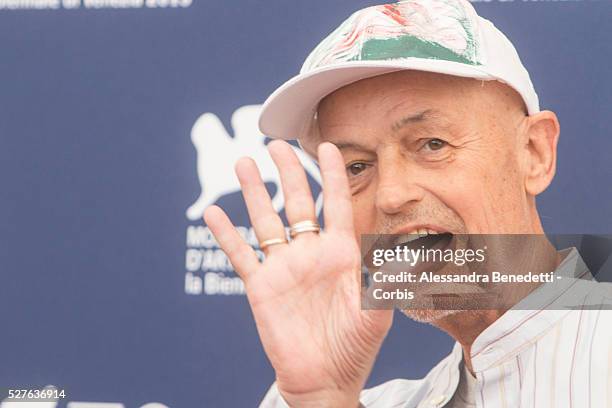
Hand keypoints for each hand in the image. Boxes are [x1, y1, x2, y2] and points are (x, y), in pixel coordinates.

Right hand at [204, 141, 392, 406]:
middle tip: (276, 144)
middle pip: (297, 202)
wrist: (325, 378)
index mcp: (341, 254)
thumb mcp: (377, 313)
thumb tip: (405, 251)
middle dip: (288, 172)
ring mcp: (284, 268)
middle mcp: (311, 254)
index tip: (327, 146)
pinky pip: (241, 255)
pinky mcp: (261, 287)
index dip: (332, 175)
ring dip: (254, 192)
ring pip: (266, 220)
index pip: (337, 204)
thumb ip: (386, 281)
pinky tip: (214, 213)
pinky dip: (226, 235)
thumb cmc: (355, 347)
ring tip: (244, 162)